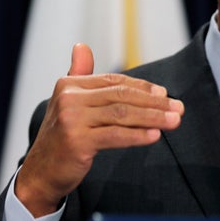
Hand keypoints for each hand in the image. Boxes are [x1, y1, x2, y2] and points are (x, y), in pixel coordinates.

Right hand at [14, 43, 183, 216]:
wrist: (41, 173)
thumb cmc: (61, 137)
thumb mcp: (68, 103)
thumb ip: (79, 74)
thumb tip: (82, 46)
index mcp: (69, 85)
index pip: (114, 81)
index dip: (142, 87)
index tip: (165, 94)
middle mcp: (69, 98)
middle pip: (121, 96)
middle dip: (154, 102)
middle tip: (179, 108)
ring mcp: (71, 119)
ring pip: (122, 114)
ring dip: (154, 117)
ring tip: (175, 121)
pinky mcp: (77, 141)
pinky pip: (116, 135)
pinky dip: (138, 135)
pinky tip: (156, 135)